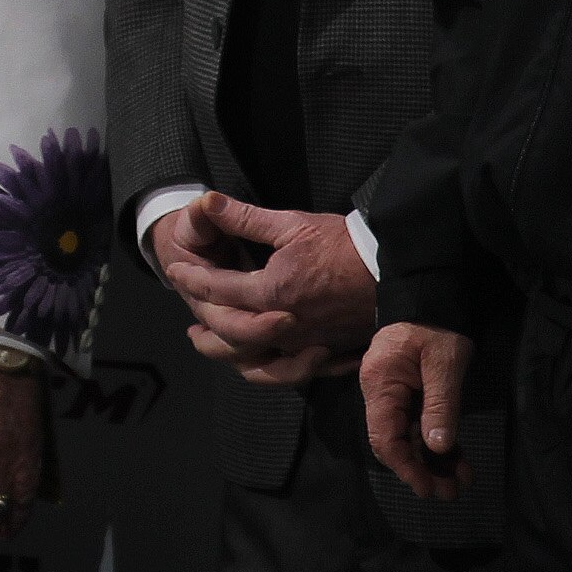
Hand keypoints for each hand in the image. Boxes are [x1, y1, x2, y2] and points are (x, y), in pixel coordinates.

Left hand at [160, 194, 376, 386]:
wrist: (397, 271)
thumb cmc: (346, 245)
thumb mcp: (294, 224)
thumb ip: (245, 218)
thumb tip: (206, 201)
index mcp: (273, 291)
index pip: (218, 289)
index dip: (191, 279)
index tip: (175, 270)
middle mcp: (284, 325)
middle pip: (227, 328)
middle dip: (201, 314)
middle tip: (184, 300)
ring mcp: (302, 343)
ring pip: (248, 357)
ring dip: (220, 348)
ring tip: (201, 339)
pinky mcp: (320, 351)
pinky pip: (279, 369)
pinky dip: (255, 366)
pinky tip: (246, 356)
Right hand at [361, 321, 473, 500]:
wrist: (431, 299)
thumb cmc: (437, 327)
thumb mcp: (445, 363)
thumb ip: (441, 404)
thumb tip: (438, 447)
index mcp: (381, 385)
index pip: (383, 437)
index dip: (405, 467)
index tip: (429, 488)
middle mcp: (380, 395)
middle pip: (393, 444)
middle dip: (421, 471)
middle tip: (452, 492)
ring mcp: (393, 397)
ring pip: (406, 440)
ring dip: (431, 462)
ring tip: (461, 481)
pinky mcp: (408, 397)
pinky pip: (416, 428)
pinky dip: (435, 445)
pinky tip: (456, 459)